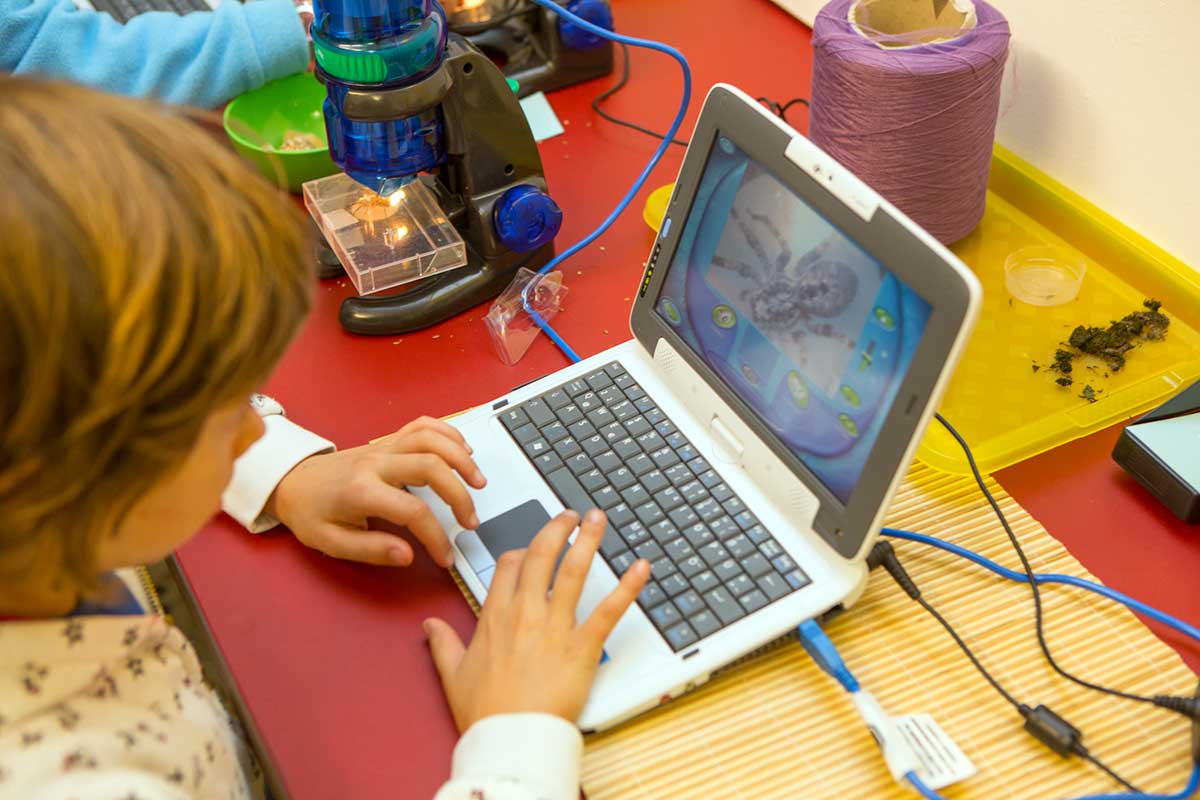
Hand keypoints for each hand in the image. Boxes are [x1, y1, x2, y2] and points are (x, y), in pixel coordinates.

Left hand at [267, 417, 486, 567]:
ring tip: (478, 482)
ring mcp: (383, 447)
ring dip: (460, 458)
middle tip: (470, 521)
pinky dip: (447, 432)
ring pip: (431, 439)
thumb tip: (408, 554)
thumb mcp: (330, 542)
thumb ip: (371, 550)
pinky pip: (421, 425)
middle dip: (459, 495)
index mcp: (361, 490)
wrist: (291, 481)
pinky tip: (463, 449)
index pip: (413, 511)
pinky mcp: (387, 440)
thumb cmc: (310, 513)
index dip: (436, 537)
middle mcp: (376, 462)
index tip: (445, 556)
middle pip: (431, 467)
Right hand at [424, 509, 649, 731]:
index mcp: (495, 617)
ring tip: (598, 519)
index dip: (520, 551)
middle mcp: (526, 613)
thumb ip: (443, 644)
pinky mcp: (583, 646)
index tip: (530, 547)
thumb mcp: (453, 674)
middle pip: (541, 555)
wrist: (510, 739)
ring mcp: (556, 626)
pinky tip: (641, 567)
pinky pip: (609, 609)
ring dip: (588, 540)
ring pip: (573, 571)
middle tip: (569, 515)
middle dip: (556, 528)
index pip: (508, 566)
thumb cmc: (485, 712)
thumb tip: (430, 626)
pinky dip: (628, 586)